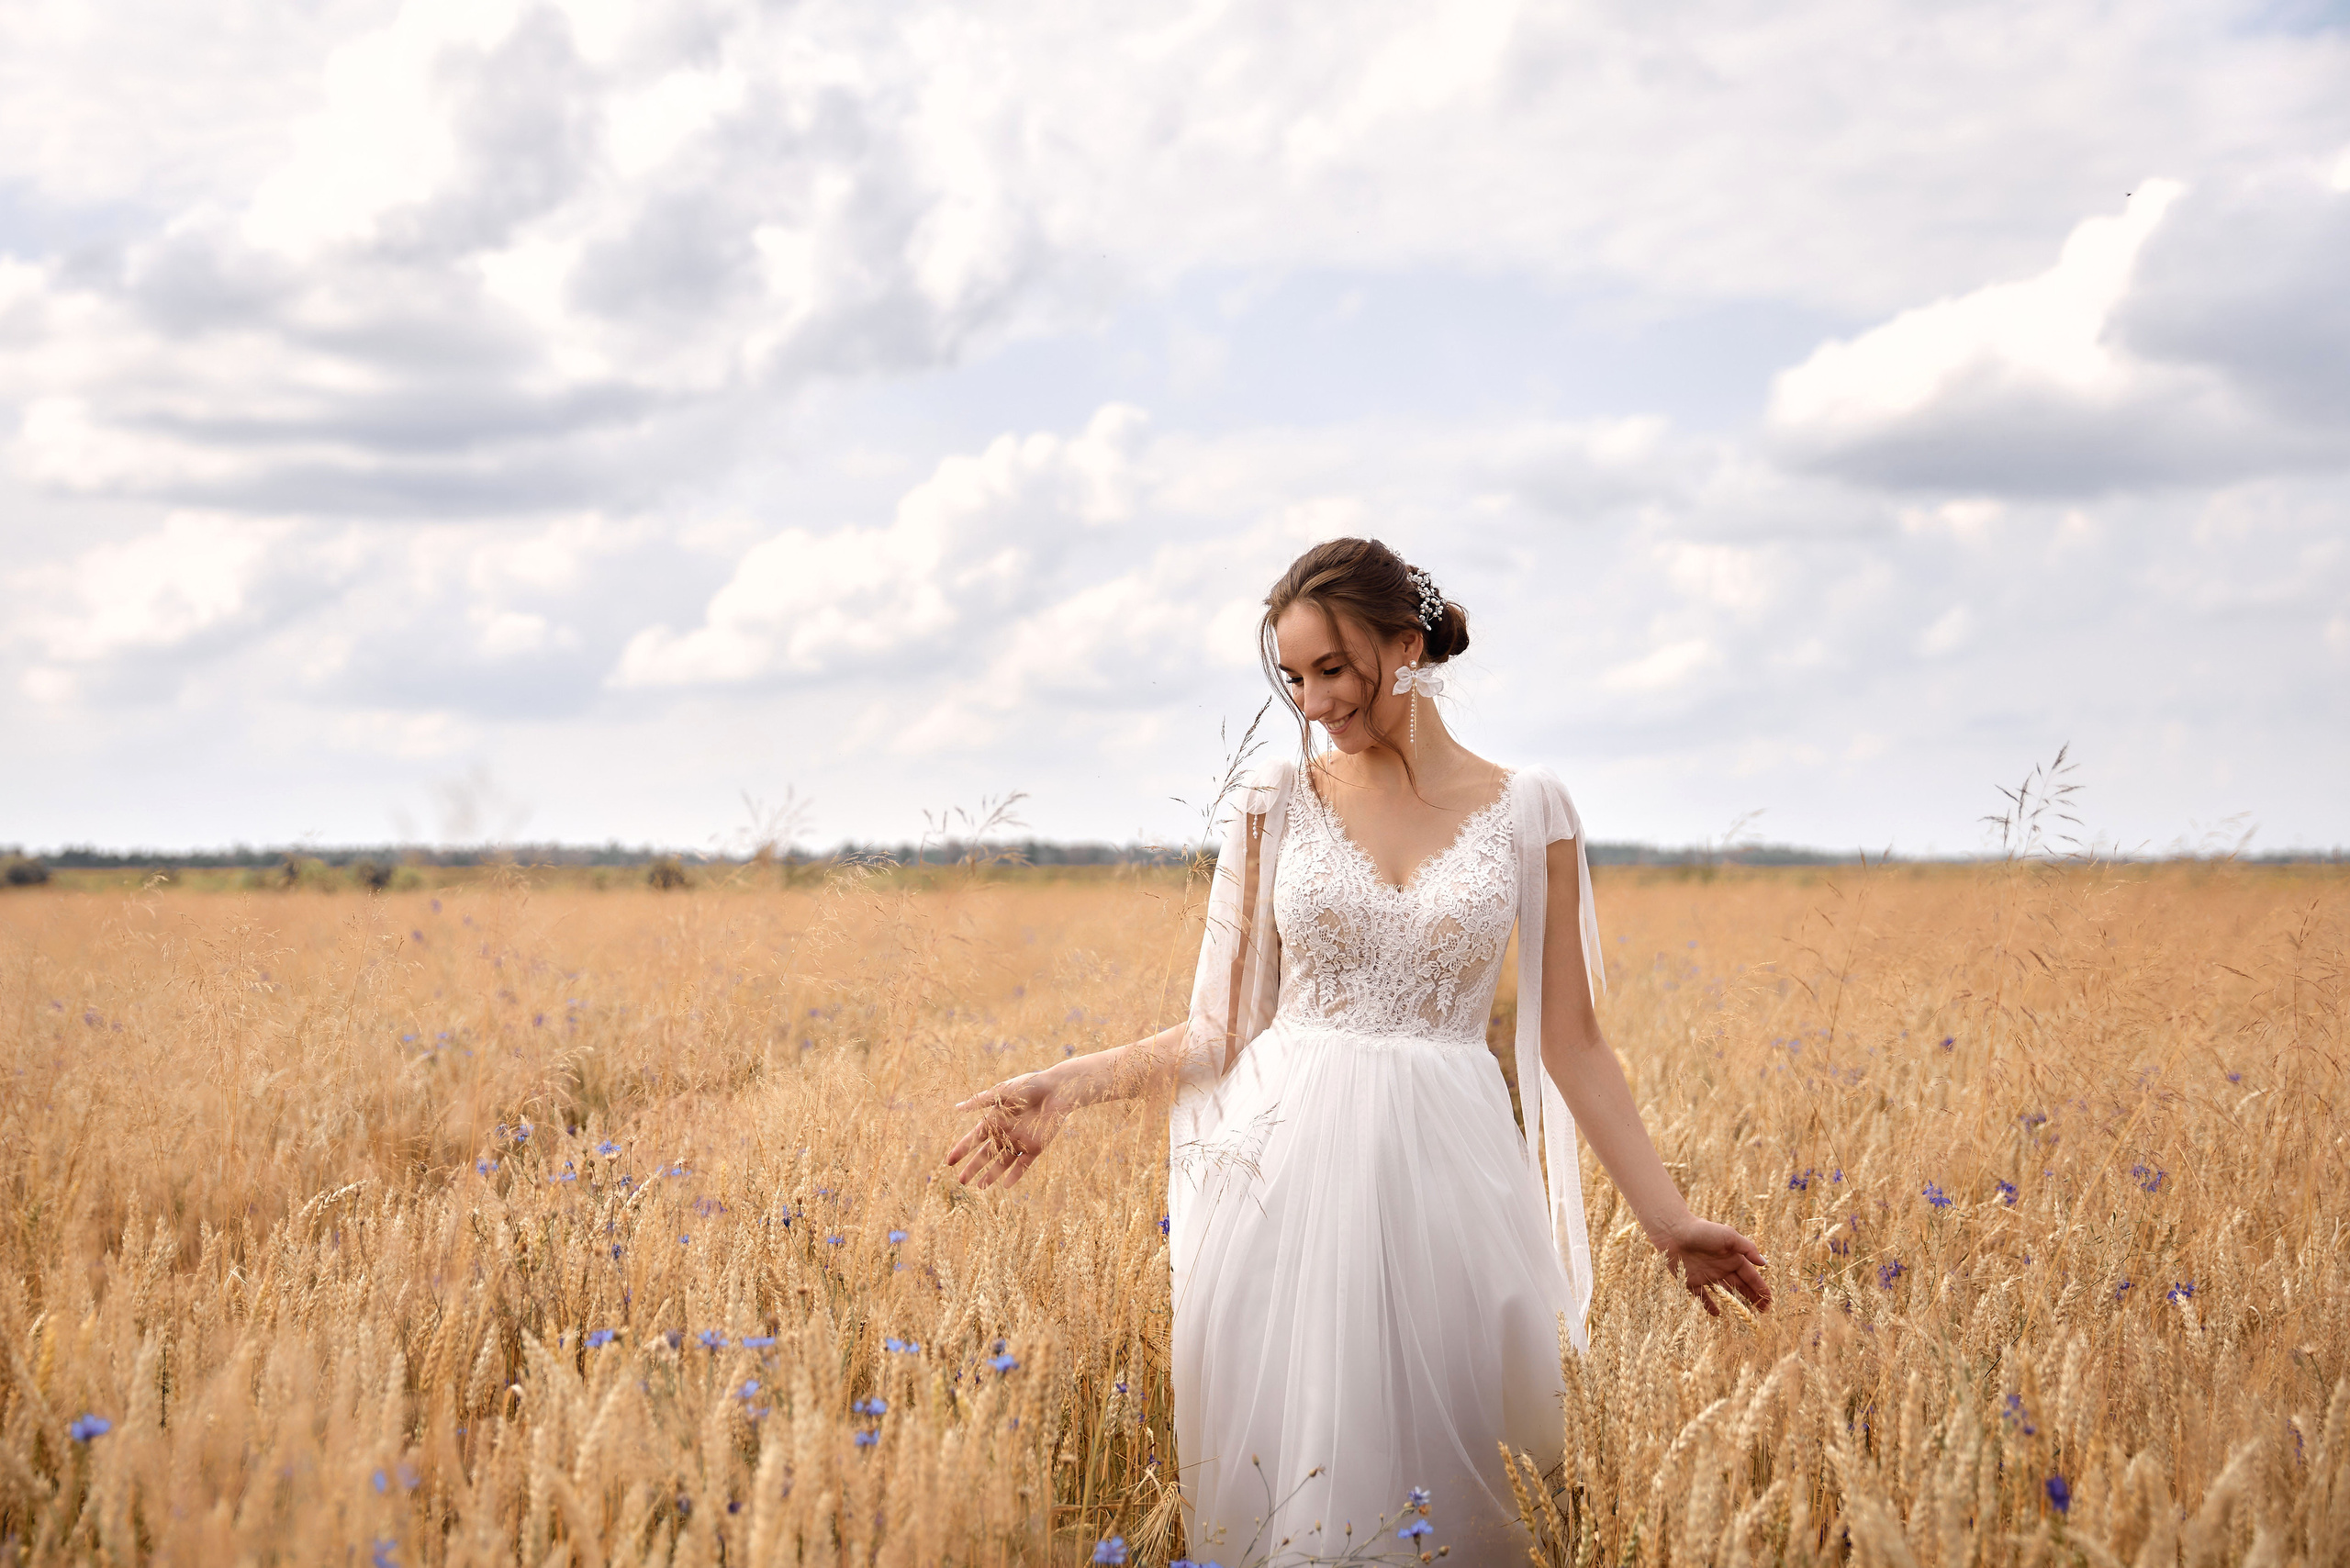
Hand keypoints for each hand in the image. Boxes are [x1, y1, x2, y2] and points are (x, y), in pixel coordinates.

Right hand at [944, 1070, 1065, 1188]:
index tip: (949, 1162)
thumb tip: (957, 1107)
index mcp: (995, 1120)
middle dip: (973, 1167)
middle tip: (961, 1181)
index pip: (973, 1139)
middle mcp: (1005, 1133)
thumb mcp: (1001, 1092)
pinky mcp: (1036, 1147)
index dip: (961, 1150)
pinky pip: (1024, 1165)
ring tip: (980, 1187)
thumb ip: (980, 1101)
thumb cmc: (1028, 1086)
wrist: (1057, 1090)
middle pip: (986, 1155)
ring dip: (991, 1175)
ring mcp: (1020, 1141)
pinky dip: (1015, 1175)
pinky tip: (1006, 1185)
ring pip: (1003, 1163)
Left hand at [1653, 1216, 1770, 1315]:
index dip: (1760, 1288)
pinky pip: (1703, 1296)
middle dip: (1752, 1297)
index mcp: (1732, 1258)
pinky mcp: (1691, 1281)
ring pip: (1724, 1293)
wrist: (1674, 1232)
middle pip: (1740, 1286)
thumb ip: (1747, 1249)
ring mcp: (1706, 1275)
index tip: (1770, 1301)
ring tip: (1746, 1316)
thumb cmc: (1703, 1231)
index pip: (1750, 1276)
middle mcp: (1721, 1268)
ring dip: (1735, 1303)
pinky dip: (1709, 1305)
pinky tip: (1717, 1314)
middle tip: (1763, 1312)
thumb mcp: (1729, 1236)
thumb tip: (1765, 1263)